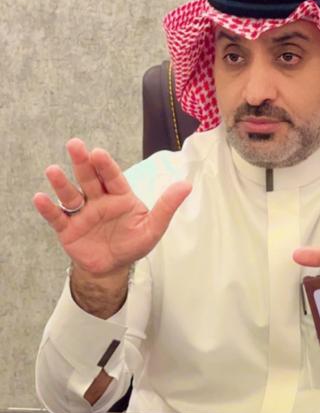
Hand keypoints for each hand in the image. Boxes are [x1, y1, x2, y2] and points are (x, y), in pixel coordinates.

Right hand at [33, 138, 191, 276]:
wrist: (112, 268)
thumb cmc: (132, 243)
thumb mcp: (152, 228)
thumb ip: (166, 207)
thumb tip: (186, 185)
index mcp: (119, 196)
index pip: (112, 177)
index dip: (106, 166)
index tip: (98, 153)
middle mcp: (98, 199)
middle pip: (89, 178)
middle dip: (82, 163)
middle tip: (75, 145)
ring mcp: (81, 213)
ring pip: (70, 194)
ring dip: (61, 183)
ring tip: (52, 170)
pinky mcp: (68, 229)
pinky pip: (57, 217)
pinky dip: (48, 209)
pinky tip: (40, 198)